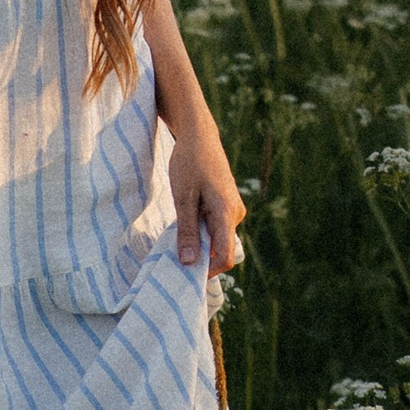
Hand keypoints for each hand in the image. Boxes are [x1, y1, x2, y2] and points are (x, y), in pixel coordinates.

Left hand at [168, 112, 244, 274]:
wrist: (199, 136)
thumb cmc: (189, 163)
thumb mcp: (182, 198)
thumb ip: (186, 230)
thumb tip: (188, 262)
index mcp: (226, 213)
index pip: (225, 256)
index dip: (207, 271)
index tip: (185, 274)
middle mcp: (235, 214)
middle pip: (221, 249)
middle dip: (200, 256)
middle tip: (174, 253)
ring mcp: (233, 209)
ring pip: (217, 238)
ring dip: (199, 241)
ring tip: (177, 232)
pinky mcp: (227, 205)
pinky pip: (216, 227)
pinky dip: (201, 230)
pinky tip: (186, 219)